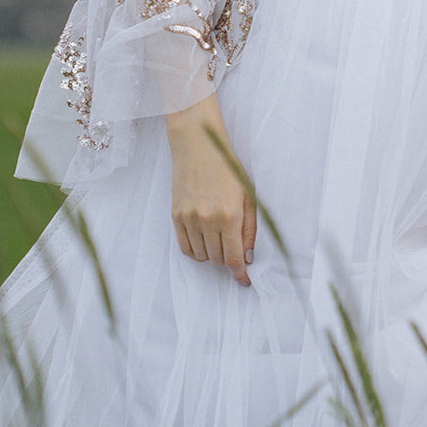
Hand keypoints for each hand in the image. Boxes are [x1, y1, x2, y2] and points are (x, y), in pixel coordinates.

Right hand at [167, 94, 256, 286]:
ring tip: (218, 238)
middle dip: (228, 259)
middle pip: (218, 259)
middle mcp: (207, 219)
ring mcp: (189, 218)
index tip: (244, 280)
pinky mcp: (175, 215)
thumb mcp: (248, 195)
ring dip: (212, 254)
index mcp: (230, 214)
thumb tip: (248, 258)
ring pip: (201, 256)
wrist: (198, 145)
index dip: (240, 273)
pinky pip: (185, 248)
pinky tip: (204, 240)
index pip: (234, 258)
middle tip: (234, 248)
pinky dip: (196, 250)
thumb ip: (250, 228)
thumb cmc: (228, 168)